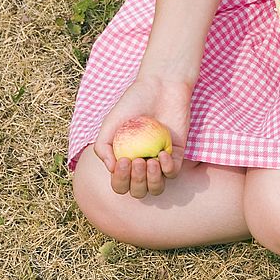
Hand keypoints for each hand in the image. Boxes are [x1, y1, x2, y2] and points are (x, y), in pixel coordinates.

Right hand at [94, 75, 192, 197]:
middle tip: (136, 160)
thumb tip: (112, 170)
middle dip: (136, 182)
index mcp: (124, 161)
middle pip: (139, 191)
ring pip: (157, 187)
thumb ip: (102, 147)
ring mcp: (160, 161)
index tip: (123, 161)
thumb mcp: (110, 123)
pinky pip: (173, 172)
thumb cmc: (133, 103)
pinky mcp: (177, 154)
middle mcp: (142, 165)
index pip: (121, 185)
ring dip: (152, 180)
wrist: (160, 87)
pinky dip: (167, 168)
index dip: (120, 181)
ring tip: (149, 161)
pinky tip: (161, 154)